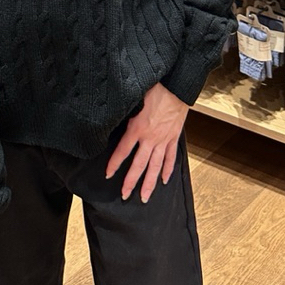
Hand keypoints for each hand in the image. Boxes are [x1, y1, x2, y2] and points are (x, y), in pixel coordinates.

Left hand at [105, 82, 187, 203]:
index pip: (122, 151)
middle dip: (131, 181)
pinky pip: (170, 157)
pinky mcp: (173, 138)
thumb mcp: (134, 99)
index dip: (114, 163)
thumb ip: (124, 113)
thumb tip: (112, 117)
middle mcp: (150, 138)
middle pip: (139, 165)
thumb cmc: (155, 89)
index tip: (108, 174)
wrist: (176, 87)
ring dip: (149, 183)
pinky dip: (168, 170)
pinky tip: (164, 180)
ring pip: (155, 166)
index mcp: (137, 128)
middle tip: (124, 195)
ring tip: (145, 197)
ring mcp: (163, 140)